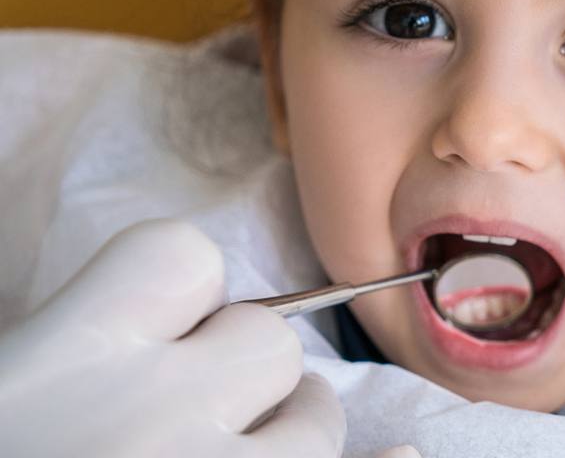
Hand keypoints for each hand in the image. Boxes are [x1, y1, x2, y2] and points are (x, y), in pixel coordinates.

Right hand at [0, 219, 345, 456]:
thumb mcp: (7, 385)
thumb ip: (72, 344)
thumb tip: (168, 325)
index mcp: (67, 360)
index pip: (180, 255)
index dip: (185, 287)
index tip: (171, 321)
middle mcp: (152, 412)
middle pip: (267, 339)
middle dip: (247, 364)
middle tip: (204, 406)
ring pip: (316, 422)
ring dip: (295, 431)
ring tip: (254, 452)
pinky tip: (397, 453)